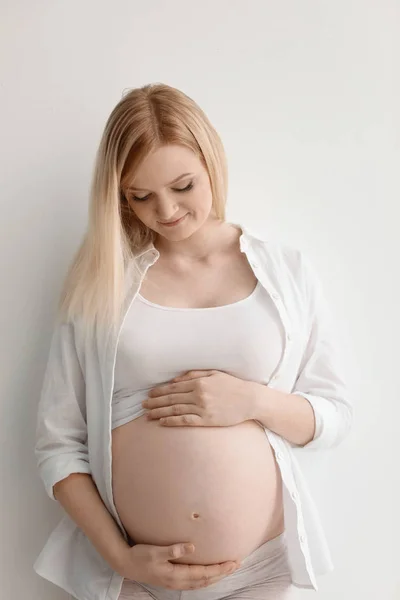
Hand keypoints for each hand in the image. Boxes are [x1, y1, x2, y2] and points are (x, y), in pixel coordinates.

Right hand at [116, 541, 240, 589]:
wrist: (126, 564)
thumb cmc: (139, 556)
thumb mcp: (155, 551)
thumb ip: (173, 549)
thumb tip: (191, 546)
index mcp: (175, 574)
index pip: (204, 573)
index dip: (219, 569)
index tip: (232, 562)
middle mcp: (177, 581)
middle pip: (205, 580)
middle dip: (222, 573)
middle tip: (237, 564)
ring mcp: (174, 582)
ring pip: (201, 582)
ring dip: (215, 576)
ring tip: (227, 569)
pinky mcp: (172, 579)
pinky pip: (194, 582)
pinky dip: (205, 578)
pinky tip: (209, 574)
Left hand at [142, 370, 252, 426]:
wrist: (250, 400)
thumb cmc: (233, 386)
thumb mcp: (215, 374)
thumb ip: (195, 374)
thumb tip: (177, 379)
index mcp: (199, 382)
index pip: (174, 387)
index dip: (160, 391)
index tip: (149, 394)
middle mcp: (199, 394)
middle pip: (171, 398)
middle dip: (155, 401)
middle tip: (143, 404)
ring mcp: (202, 408)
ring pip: (175, 410)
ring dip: (159, 412)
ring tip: (148, 414)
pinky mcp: (207, 420)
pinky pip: (185, 421)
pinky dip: (172, 421)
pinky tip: (162, 422)